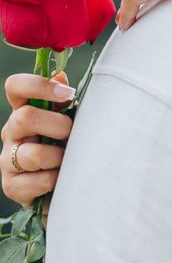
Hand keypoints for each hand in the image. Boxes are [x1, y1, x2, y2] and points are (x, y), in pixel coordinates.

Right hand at [1, 73, 74, 207]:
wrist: (68, 185)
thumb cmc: (71, 144)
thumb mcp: (71, 119)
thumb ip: (64, 100)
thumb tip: (60, 76)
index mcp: (25, 110)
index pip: (15, 86)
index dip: (38, 85)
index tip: (68, 94)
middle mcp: (11, 132)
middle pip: (25, 116)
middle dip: (59, 125)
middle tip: (72, 134)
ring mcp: (7, 159)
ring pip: (34, 154)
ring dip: (60, 157)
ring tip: (69, 159)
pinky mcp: (12, 186)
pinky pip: (39, 180)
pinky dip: (56, 180)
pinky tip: (61, 179)